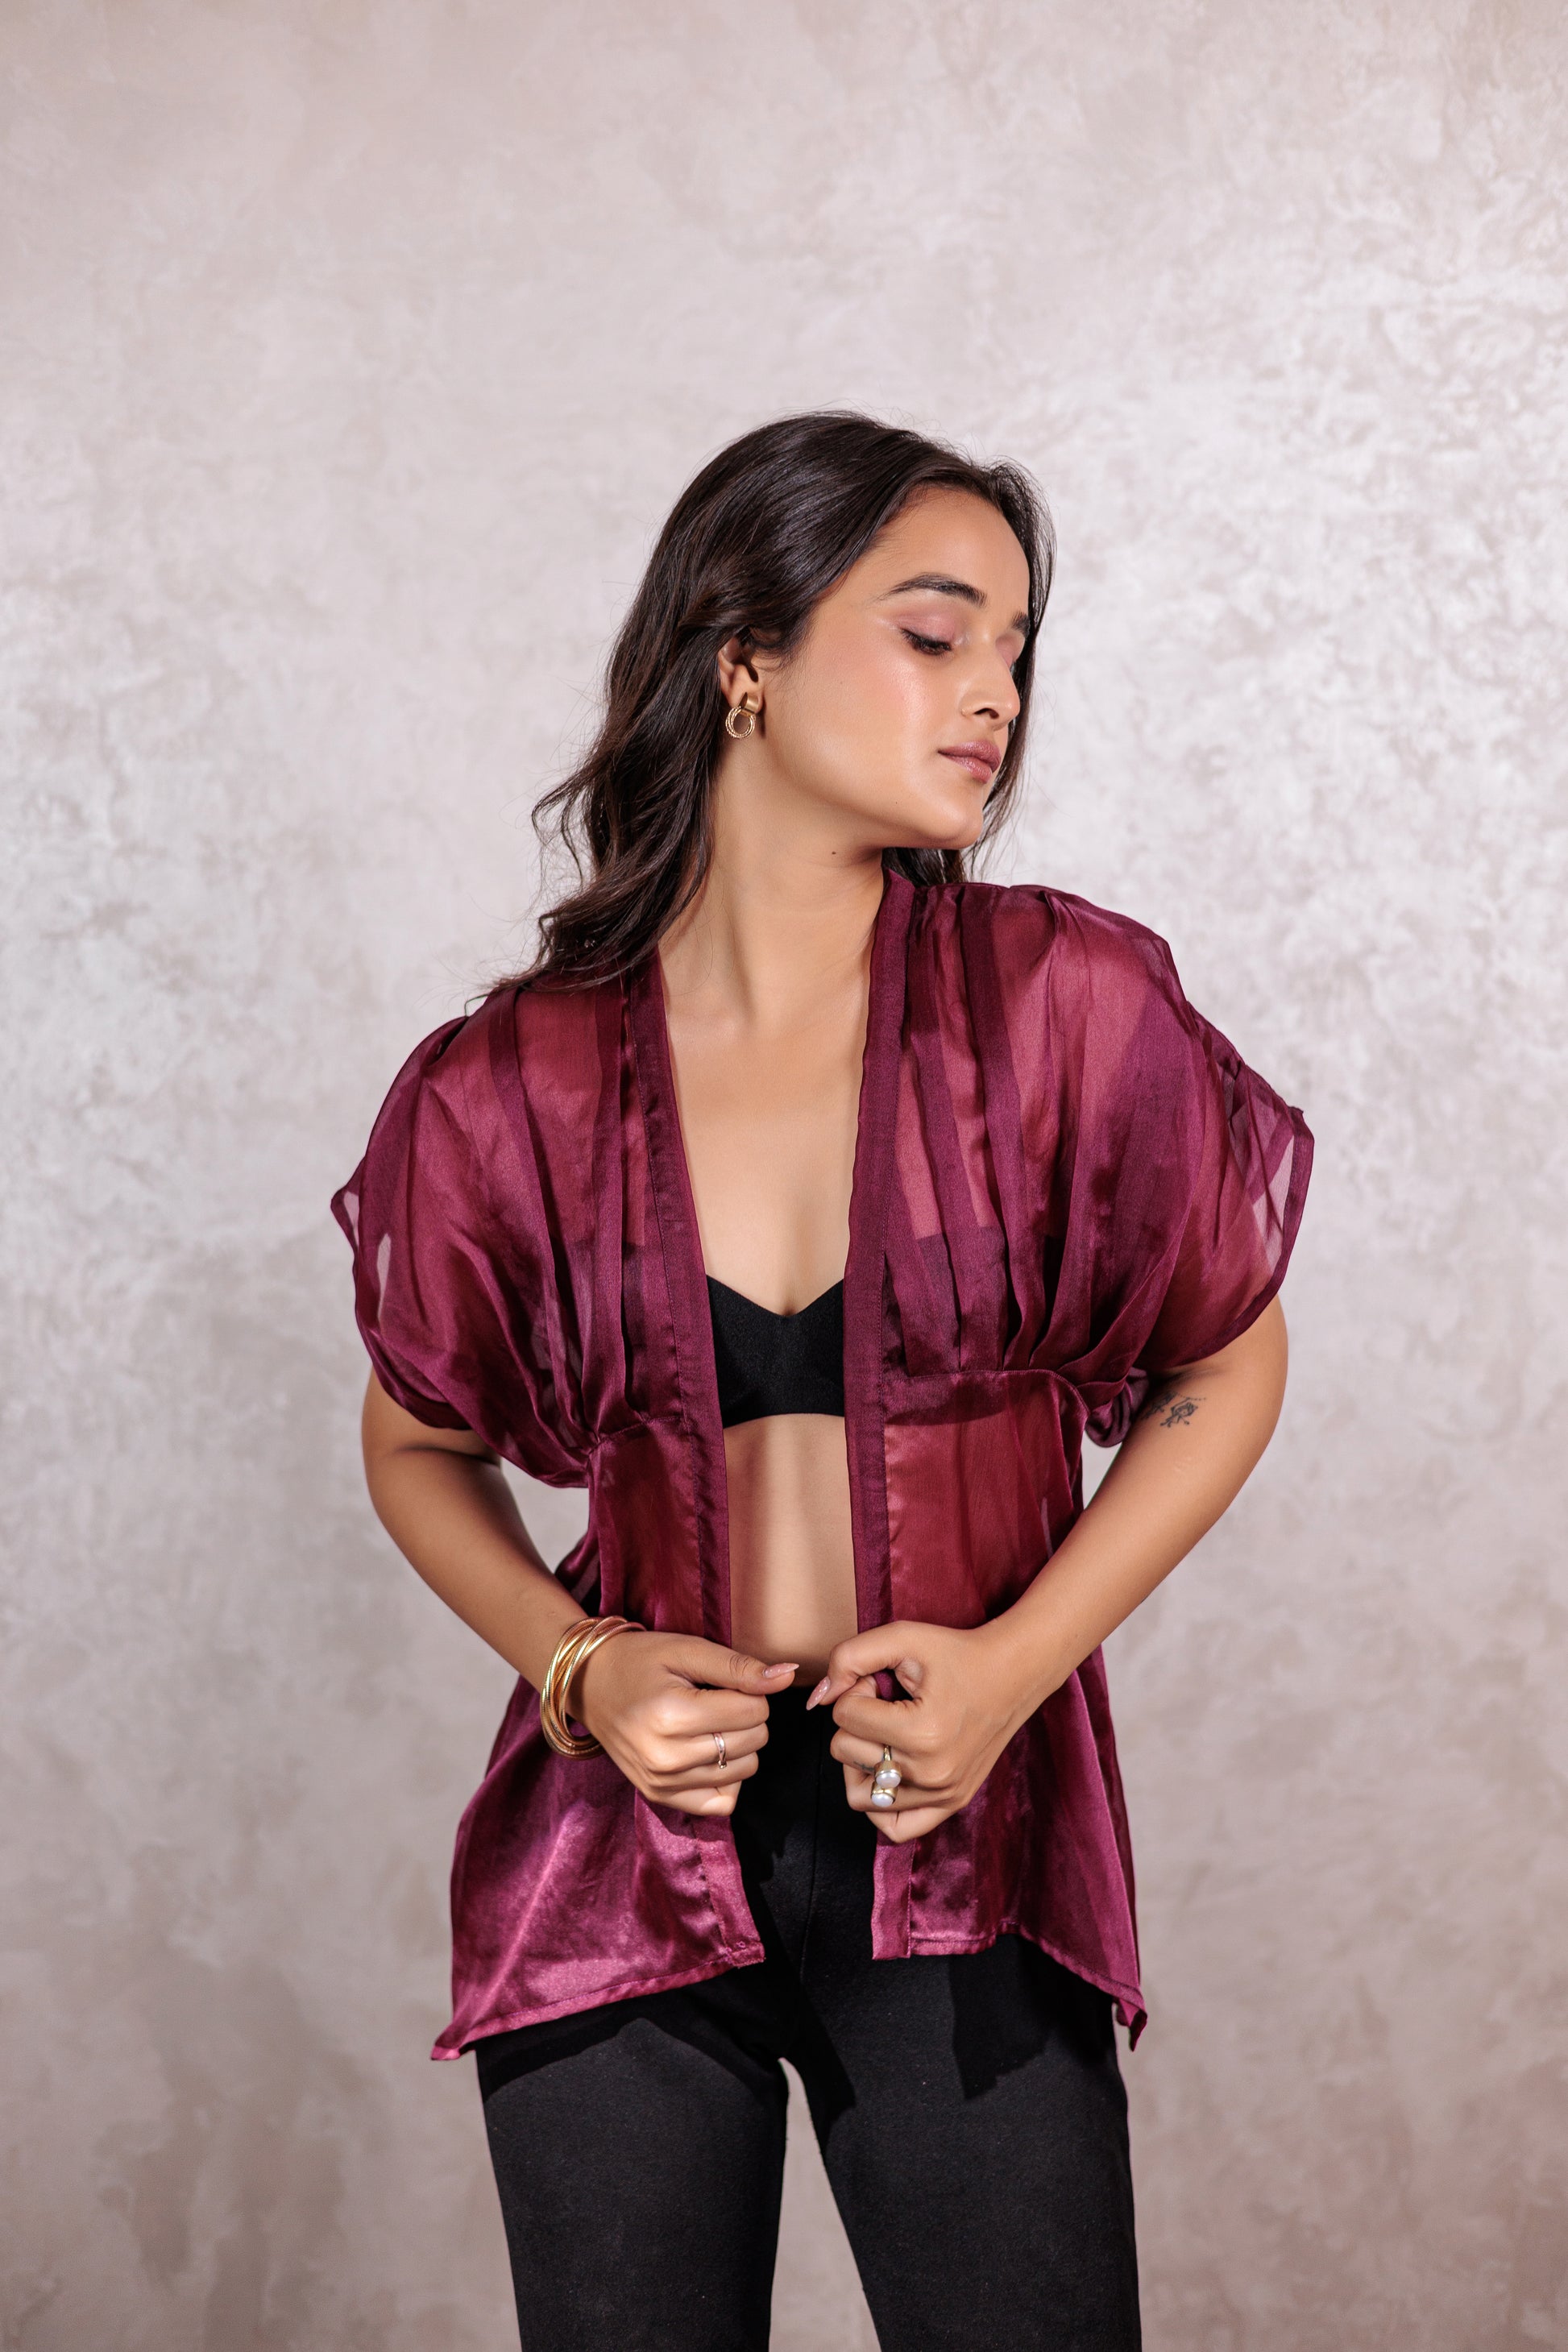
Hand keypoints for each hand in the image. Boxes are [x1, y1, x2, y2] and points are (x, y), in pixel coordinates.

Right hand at [573, 1631, 797, 1816]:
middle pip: (753, 1741)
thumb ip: (738, 1666)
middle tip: (717, 1699)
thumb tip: (787, 1676)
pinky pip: (721, 1803)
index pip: (753, 1710)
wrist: (588, 1684)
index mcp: (672, 1715)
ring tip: (711, 1723)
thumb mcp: (686, 1650)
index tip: (725, 1681)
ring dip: (740, 1745)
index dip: (750, 1689)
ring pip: (744, 1771)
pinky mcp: (660, 1796)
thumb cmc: (638, 1661)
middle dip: (748, 1716)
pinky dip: (727, 1779)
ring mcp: (662, 1783)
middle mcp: (666, 1757)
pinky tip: (711, 1753)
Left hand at [809, 1619, 1051, 1842]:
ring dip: (861, 1758)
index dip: (857, 1688)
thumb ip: (849, 1657)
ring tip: (884, 1733)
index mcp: (921, 1732)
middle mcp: (931, 1772)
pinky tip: (886, 1770)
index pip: (845, 1716)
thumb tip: (819, 1698)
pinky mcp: (950, 1804)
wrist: (1012, 1674)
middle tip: (886, 1701)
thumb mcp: (903, 1637)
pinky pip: (894, 1827)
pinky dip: (879, 1804)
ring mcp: (942, 1794)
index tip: (883, 1681)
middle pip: (845, 1752)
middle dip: (857, 1719)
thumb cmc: (957, 1653)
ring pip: (859, 1794)